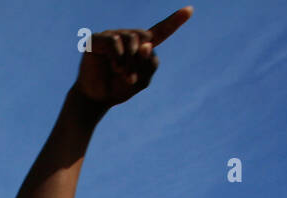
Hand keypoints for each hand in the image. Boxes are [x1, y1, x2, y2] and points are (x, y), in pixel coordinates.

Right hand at [75, 9, 191, 107]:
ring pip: (130, 39)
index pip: (161, 31)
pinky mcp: (97, 39)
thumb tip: (146, 44)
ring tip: (121, 73)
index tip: (190, 10)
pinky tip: (114, 67)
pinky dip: (117, 57)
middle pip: (145, 37)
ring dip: (129, 61)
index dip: (175, 21)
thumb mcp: (142, 81)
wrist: (97, 98)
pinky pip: (114, 42)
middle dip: (140, 59)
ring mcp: (111, 35)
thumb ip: (150, 64)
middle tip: (130, 77)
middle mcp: (127, 37)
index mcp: (141, 45)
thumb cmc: (118, 88)